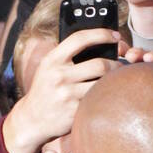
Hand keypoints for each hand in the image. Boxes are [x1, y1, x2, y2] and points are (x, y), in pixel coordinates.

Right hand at [2, 28, 125, 152]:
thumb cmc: (45, 89)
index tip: (115, 35)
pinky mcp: (74, 112)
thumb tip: (98, 41)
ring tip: (116, 80)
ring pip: (102, 83)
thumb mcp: (49, 67)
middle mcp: (59, 75)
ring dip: (114, 81)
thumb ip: (67, 55)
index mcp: (53, 59)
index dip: (101, 33)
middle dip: (115, 64)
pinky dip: (106, 96)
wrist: (31, 119)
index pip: (80, 39)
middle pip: (99, 64)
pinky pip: (98, 100)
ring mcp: (67, 95)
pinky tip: (108, 95)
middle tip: (121, 65)